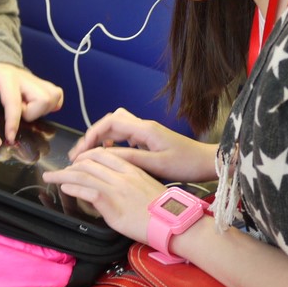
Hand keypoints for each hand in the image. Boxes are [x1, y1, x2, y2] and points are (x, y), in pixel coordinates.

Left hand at [0, 63, 63, 142]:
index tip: (10, 137)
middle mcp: (26, 78)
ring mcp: (37, 80)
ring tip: (27, 109)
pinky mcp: (44, 84)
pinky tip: (37, 107)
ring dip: (41, 110)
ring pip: (54, 97)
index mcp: (7, 78)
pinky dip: (51, 105)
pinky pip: (57, 95)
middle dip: (33, 113)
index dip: (13, 122)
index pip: (14, 102)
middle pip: (44, 99)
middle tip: (20, 113)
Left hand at [43, 147, 168, 242]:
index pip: (101, 154)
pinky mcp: (113, 204)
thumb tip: (112, 184)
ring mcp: (117, 189)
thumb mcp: (146, 187)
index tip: (75, 161)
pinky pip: (88, 191)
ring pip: (84, 175)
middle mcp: (122, 175)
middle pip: (88, 163)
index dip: (84, 156)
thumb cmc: (164, 210)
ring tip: (51, 177)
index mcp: (132, 169)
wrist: (175, 223)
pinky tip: (65, 188)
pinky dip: (73, 188)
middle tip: (58, 171)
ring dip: (63, 175)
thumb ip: (128, 181)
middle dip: (69, 166)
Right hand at [70, 108, 215, 182]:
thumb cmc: (187, 163)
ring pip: (115, 128)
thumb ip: (130, 158)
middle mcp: (143, 126)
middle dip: (92, 136)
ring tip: (90, 156)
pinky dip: (112, 143)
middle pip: (109, 122)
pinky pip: (124, 136)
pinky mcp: (149, 139)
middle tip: (80, 154)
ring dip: (101, 139)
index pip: (109, 123)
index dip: (91, 134)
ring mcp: (146, 132)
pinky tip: (109, 156)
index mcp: (144, 129)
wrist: (207, 162)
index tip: (81, 151)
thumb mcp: (157, 164)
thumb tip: (104, 156)